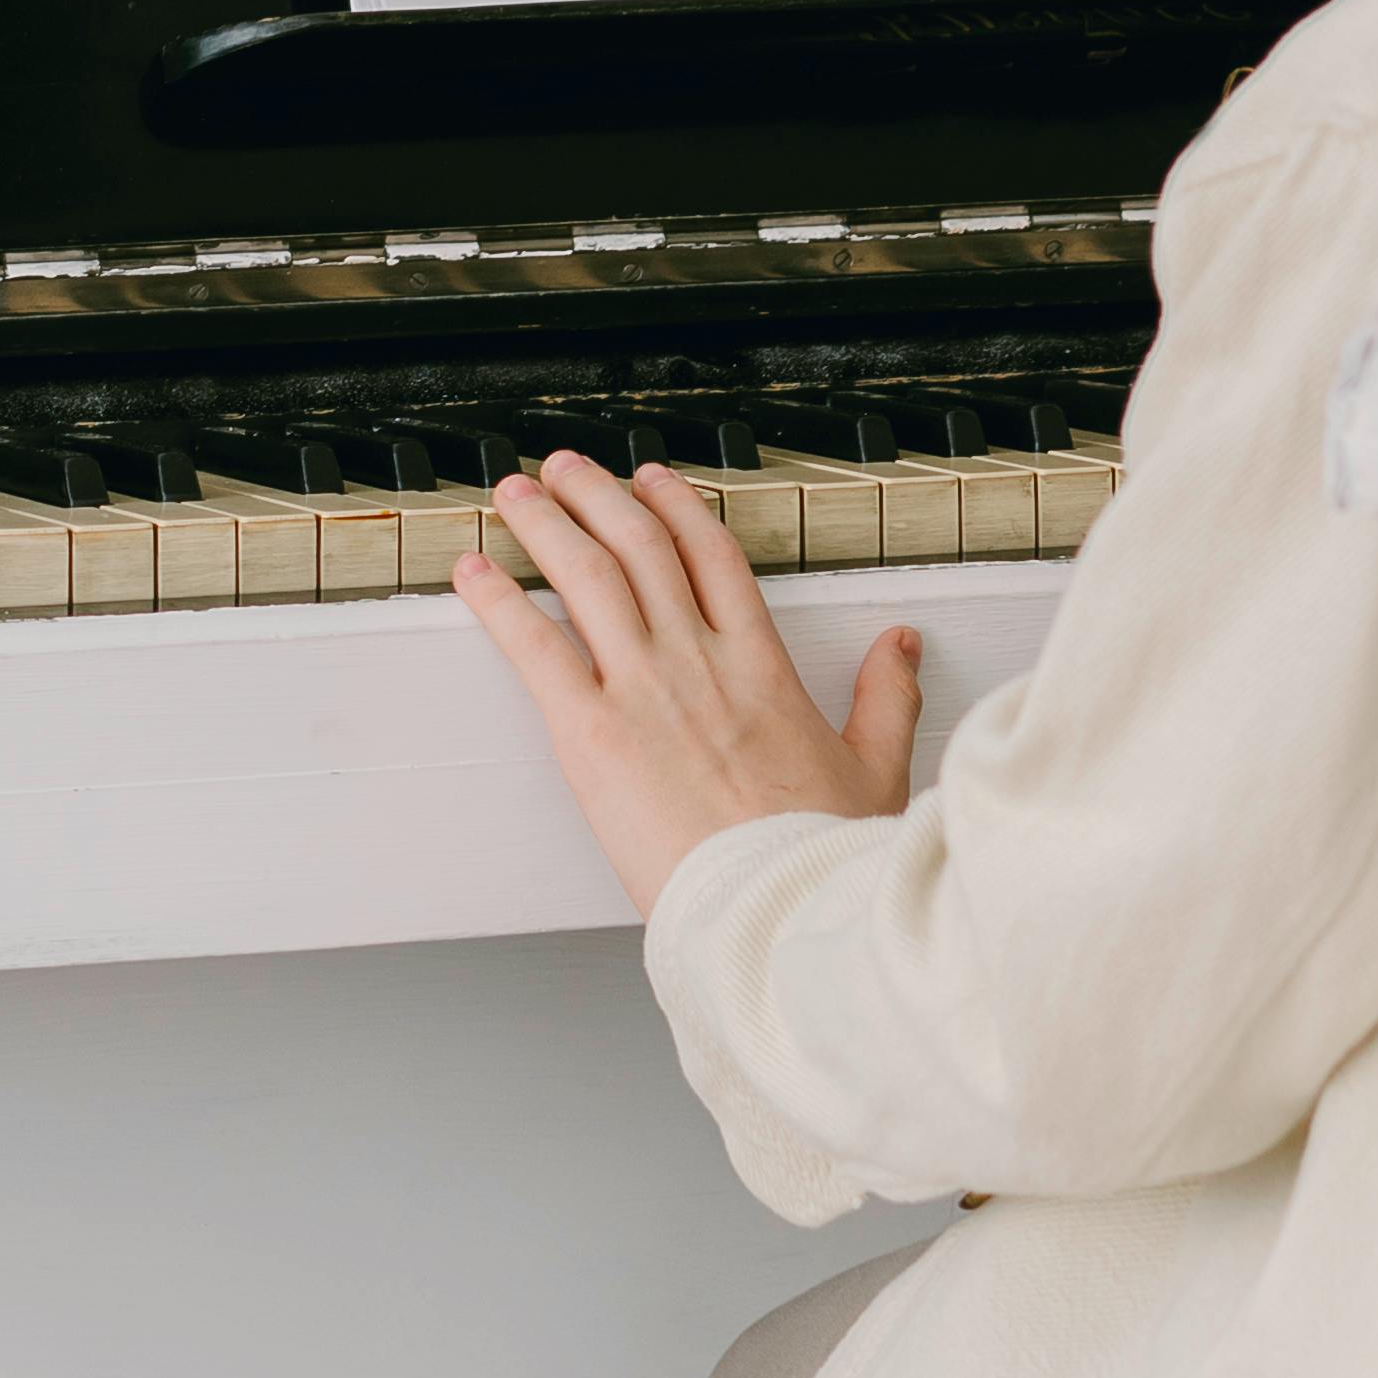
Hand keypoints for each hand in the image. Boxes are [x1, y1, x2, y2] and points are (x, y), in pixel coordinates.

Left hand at [457, 455, 925, 914]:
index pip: (711, 554)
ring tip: (516, 495)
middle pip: (639, 547)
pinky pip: (534, 648)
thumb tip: (902, 646)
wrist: (773, 904)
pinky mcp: (592, 733)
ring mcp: (642, 689)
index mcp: (760, 663)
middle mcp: (696, 659)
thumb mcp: (875, 766)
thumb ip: (886, 695)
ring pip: (586, 575)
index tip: (651, 482)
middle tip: (565, 472)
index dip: (676, 507)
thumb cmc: (815, 852)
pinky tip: (475, 573)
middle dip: (596, 496)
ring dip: (546, 523)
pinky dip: (498, 602)